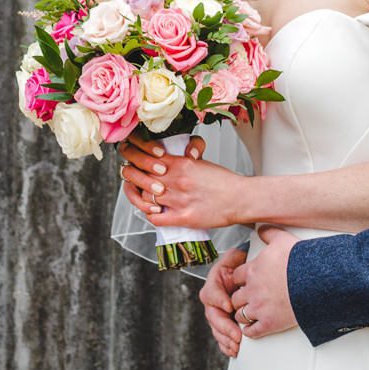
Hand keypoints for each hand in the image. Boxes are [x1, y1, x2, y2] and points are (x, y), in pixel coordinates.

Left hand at [119, 135, 249, 230]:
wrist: (240, 198)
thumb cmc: (223, 181)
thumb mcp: (201, 162)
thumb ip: (183, 157)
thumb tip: (170, 155)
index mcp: (180, 163)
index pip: (146, 153)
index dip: (132, 152)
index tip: (128, 151)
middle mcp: (175, 180)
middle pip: (138, 174)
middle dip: (128, 171)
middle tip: (127, 170)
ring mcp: (178, 200)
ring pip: (144, 196)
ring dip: (137, 194)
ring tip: (138, 191)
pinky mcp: (183, 218)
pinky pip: (155, 218)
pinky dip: (149, 214)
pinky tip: (152, 211)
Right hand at [198, 246, 247, 357]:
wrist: (246, 274)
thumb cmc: (241, 264)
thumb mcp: (236, 256)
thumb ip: (234, 256)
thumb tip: (239, 254)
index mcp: (214, 283)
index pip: (211, 293)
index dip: (219, 299)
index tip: (229, 306)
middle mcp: (213, 300)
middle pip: (213, 316)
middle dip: (225, 327)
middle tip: (237, 335)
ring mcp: (217, 313)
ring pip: (216, 329)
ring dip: (225, 339)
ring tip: (236, 346)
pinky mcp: (223, 323)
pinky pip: (221, 337)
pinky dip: (226, 345)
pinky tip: (233, 351)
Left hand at [229, 225, 297, 338]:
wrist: (317, 282)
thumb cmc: (302, 262)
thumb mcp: (283, 240)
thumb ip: (269, 233)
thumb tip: (261, 228)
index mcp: (253, 271)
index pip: (236, 277)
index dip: (240, 280)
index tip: (244, 282)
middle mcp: (252, 290)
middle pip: (236, 297)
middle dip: (240, 298)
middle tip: (246, 298)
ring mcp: (259, 308)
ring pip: (240, 314)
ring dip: (243, 314)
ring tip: (250, 313)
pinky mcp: (269, 323)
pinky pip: (252, 331)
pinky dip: (250, 331)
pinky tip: (253, 329)